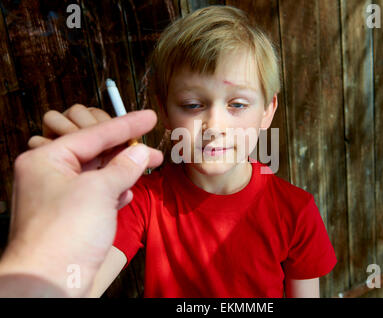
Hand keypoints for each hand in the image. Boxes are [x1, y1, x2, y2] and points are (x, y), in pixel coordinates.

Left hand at [0, 110, 162, 296]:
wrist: (49, 284)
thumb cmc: (65, 233)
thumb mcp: (99, 191)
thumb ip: (123, 167)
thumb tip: (140, 153)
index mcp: (46, 160)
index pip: (94, 135)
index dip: (126, 125)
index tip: (150, 117)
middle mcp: (50, 175)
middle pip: (96, 155)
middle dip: (127, 153)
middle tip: (155, 151)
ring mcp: (60, 198)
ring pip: (98, 176)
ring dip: (123, 174)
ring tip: (148, 169)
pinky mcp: (71, 219)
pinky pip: (97, 196)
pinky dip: (114, 193)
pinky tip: (128, 193)